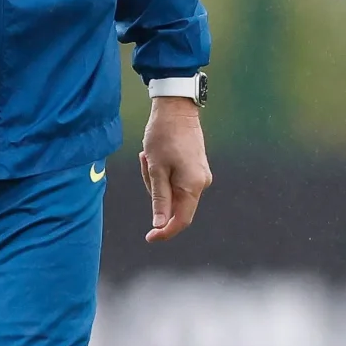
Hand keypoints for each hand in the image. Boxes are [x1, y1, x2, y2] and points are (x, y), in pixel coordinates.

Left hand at [139, 97, 210, 243]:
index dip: (165, 231)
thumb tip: (160, 224)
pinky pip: (176, 180)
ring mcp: (200, 174)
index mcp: (193, 185)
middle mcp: (202, 182)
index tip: (149, 237)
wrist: (176, 107)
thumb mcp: (156, 169)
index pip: (181, 220)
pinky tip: (154, 154)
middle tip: (144, 164)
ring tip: (148, 155)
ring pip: (172, 192)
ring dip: (155, 179)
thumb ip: (159, 199)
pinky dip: (161, 173)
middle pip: (174, 205)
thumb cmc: (164, 136)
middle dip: (154, 193)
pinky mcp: (196, 167)